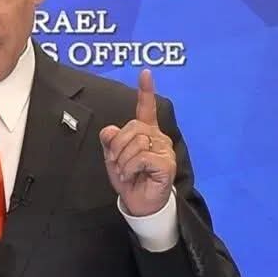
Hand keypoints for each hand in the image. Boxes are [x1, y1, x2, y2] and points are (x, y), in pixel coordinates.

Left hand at [99, 69, 176, 216]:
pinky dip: (130, 168)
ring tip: (127, 172)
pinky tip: (134, 176)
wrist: (139, 203)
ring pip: (136, 142)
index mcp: (145, 131)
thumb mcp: (113, 157)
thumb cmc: (129, 178)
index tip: (145, 73)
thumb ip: (110, 141)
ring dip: (123, 160)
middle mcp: (158, 137)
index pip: (146, 108)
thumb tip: (110, 130)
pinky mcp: (167, 163)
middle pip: (132, 127)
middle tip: (118, 163)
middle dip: (118, 147)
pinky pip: (141, 157)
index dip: (145, 91)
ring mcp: (165, 149)